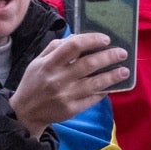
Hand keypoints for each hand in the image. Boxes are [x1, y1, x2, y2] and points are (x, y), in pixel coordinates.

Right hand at [9, 32, 128, 136]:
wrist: (25, 112)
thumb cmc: (34, 82)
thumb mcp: (38, 61)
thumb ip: (56, 47)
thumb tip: (78, 37)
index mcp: (49, 64)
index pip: (73, 46)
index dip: (91, 40)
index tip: (106, 39)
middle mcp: (58, 79)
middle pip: (88, 64)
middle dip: (109, 57)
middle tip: (122, 53)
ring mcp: (66, 95)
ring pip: (94, 84)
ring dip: (112, 76)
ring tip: (125, 71)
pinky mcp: (71, 109)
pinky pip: (92, 99)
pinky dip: (103, 92)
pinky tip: (112, 87)